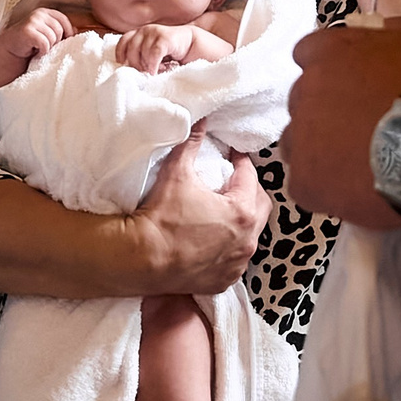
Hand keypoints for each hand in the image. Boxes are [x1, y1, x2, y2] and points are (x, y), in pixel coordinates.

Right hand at [4, 6, 75, 65]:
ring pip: (53, 37)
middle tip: (48, 47)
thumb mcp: (47, 33)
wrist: (11, 49)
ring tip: (41, 49)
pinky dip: (43, 51)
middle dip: (56, 41)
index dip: (68, 32)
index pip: (63, 19)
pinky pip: (44, 43)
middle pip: (59, 29)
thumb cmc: (31, 42)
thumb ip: (60, 30)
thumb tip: (77, 30)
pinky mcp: (27, 31)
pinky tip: (37, 52)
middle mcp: (39, 14)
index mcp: (45, 12)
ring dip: (49, 47)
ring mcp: (32, 21)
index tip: (65, 42)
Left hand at [118, 23, 191, 74]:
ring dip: (148, 65)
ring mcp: (154, 32)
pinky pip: (154, 54)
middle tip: (144, 72)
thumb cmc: (169, 52)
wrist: (190, 44)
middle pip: (132, 49)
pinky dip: (154, 65)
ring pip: (143, 53)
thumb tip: (130, 70)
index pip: (124, 41)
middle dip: (136, 64)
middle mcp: (144, 30)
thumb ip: (141, 57)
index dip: (121, 53)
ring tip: (157, 70)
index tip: (122, 63)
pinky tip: (159, 70)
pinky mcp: (164, 37)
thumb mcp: (151, 53)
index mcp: (139, 34)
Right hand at [128, 134, 270, 293]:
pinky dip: (229, 248)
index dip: (240, 161)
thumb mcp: (177, 172)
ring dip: (240, 221)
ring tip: (221, 211)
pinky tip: (213, 241)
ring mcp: (236, 263)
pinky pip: (234, 260)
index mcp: (243, 211)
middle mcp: (247, 240)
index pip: (250, 177)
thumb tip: (199, 119)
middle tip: (232, 180)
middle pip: (259, 207)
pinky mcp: (223, 281)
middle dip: (249, 190)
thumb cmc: (161, 216)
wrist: (141, 259)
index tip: (232, 154)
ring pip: (249, 235)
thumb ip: (191, 141)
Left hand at [280, 25, 400, 229]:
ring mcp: (304, 135)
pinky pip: (305, 184)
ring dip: (321, 151)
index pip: (308, 53)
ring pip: (297, 143)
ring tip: (359, 166)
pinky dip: (326, 189)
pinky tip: (356, 191)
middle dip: (326, 113)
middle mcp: (308, 88)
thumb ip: (388, 38)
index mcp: (331, 51)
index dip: (330, 72)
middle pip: (303, 101)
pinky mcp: (307, 179)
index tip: (350, 88)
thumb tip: (378, 39)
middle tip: (363, 131)